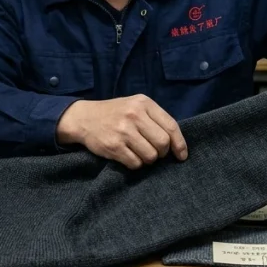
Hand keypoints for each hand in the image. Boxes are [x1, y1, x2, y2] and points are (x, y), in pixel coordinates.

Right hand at [57, 95, 187, 168]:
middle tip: (155, 153)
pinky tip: (128, 156)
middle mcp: (134, 115)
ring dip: (148, 159)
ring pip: (150, 156)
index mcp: (144, 103)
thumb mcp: (135, 106)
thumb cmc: (115, 113)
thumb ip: (154, 119)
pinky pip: (135, 163)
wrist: (83, 118)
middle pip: (163, 143)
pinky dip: (135, 164)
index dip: (180, 144)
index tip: (182, 155)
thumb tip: (176, 143)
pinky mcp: (113, 146)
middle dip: (162, 153)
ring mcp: (123, 131)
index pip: (171, 126)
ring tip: (139, 153)